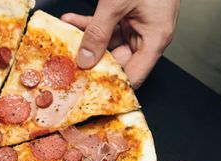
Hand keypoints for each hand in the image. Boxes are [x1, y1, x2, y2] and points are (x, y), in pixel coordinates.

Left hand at [61, 0, 179, 88]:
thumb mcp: (116, 4)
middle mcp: (148, 35)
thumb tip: (85, 60)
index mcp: (155, 39)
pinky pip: (106, 26)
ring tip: (64, 43)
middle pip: (118, 61)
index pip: (134, 76)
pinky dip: (88, 24)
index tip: (89, 92)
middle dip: (92, 63)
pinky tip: (69, 21)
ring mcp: (137, 24)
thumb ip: (98, 33)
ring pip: (107, 43)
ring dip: (86, 41)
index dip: (112, 85)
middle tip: (69, 69)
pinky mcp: (127, 14)